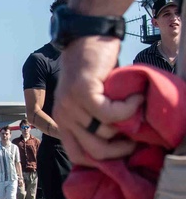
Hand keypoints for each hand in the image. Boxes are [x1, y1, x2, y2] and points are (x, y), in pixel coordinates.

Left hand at [54, 36, 141, 162]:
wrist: (87, 37)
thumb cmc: (94, 70)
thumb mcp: (92, 102)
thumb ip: (97, 122)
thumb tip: (118, 146)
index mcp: (63, 122)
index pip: (79, 156)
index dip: (103, 161)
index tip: (123, 153)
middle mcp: (63, 117)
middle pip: (94, 152)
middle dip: (120, 150)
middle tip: (136, 138)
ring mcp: (71, 105)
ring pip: (105, 133)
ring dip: (127, 124)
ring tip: (136, 109)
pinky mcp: (83, 92)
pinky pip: (110, 114)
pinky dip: (128, 108)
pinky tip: (135, 98)